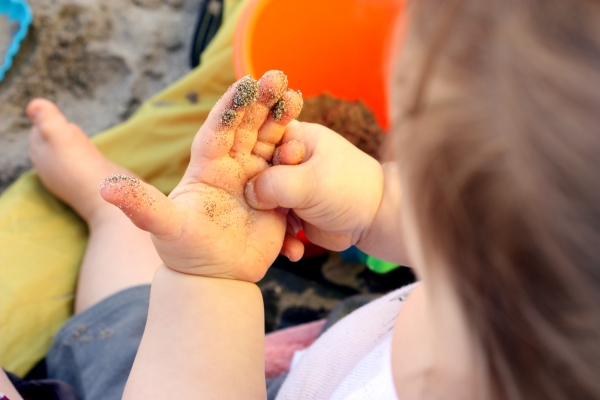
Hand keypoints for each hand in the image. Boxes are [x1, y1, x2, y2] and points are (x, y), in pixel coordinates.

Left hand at [100, 72, 303, 281]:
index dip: (231, 107)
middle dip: (261, 102)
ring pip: (271, 144)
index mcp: (207, 168)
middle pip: (248, 128)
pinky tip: (309, 142)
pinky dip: (298, 158)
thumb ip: (142, 207)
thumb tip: (105, 189)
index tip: (246, 84)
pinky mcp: (276, 197)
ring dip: (284, 122)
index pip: (219, 130)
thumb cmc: (186, 253)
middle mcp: (232, 168)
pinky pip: (289, 172)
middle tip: (278, 77)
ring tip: (296, 98)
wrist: (216, 279)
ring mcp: (256, 180)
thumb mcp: (165, 229)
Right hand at [244, 121, 405, 262]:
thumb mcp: (309, 182)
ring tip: (284, 238)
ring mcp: (289, 186)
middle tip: (257, 214)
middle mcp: (287, 160)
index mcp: (293, 138)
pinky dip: (283, 239)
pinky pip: (276, 224)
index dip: (244, 160)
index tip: (237, 180)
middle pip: (254, 175)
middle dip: (253, 198)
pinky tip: (294, 250)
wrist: (375, 219)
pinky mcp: (293, 211)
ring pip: (262, 202)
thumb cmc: (349, 188)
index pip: (256, 141)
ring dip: (269, 224)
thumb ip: (274, 184)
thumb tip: (248, 194)